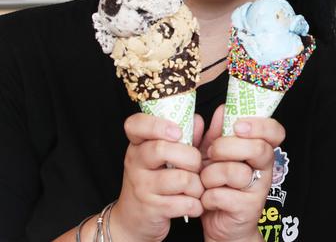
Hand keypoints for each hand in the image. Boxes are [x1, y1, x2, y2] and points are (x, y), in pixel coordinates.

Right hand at [109, 113, 203, 241]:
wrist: (134, 220)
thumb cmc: (158, 181)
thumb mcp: (168, 156)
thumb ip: (187, 136)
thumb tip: (198, 119)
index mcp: (138, 144)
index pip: (136, 125)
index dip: (158, 125)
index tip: (177, 132)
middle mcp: (135, 163)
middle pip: (163, 149)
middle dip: (192, 158)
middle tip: (196, 166)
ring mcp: (141, 186)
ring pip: (180, 179)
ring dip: (197, 185)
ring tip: (196, 188)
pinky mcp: (150, 209)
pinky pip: (183, 203)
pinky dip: (196, 204)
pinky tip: (193, 204)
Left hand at [199, 105, 284, 241]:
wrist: (219, 222)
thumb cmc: (219, 184)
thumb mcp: (213, 154)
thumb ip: (217, 132)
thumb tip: (222, 109)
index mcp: (260, 149)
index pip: (275, 131)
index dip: (260, 125)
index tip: (238, 126)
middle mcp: (264, 167)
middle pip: (257, 148)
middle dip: (227, 147)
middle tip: (212, 153)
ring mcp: (259, 188)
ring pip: (236, 172)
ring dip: (211, 175)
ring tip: (206, 181)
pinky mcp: (248, 208)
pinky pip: (223, 195)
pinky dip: (207, 196)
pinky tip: (208, 199)